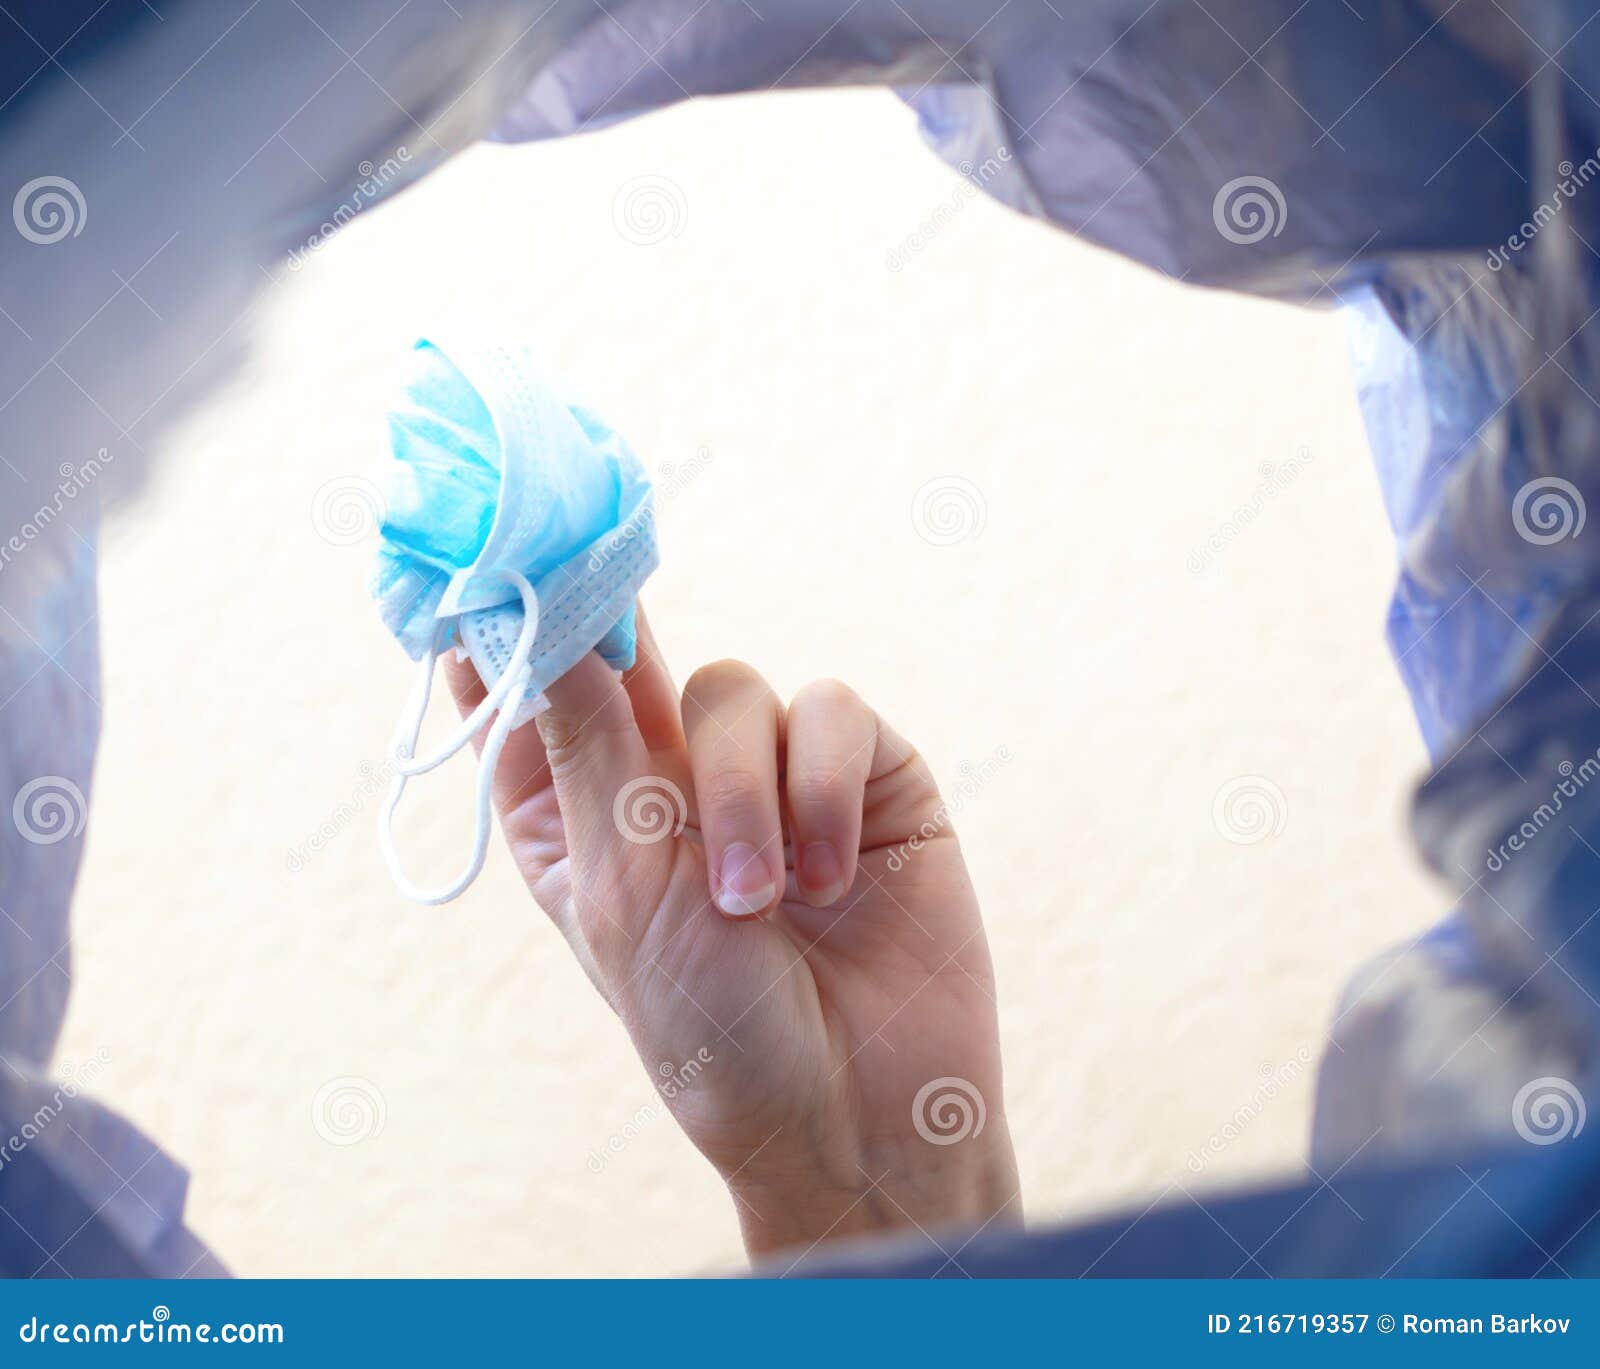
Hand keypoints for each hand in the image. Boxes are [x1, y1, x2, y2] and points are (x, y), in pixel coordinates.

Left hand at [446, 608, 1020, 1260]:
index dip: (497, 635)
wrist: (863, 1114)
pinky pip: (831, 716)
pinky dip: (826, 791)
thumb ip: (589, 745)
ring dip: (745, 794)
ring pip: (733, 691)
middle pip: (621, 655)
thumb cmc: (716, 1028)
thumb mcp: (624, 889)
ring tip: (759, 899)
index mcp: (580, 820)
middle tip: (594, 581)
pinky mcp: (864, 777)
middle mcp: (668, 784)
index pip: (523, 702)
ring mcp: (771, 776)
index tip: (475, 569)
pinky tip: (832, 878)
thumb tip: (541, 625)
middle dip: (604, 623)